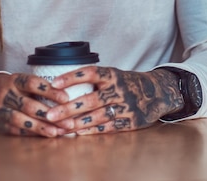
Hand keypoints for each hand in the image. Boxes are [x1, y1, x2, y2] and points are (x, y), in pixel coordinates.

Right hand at [0, 73, 71, 136]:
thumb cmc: (10, 88)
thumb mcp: (19, 81)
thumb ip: (37, 88)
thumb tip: (65, 97)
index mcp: (13, 80)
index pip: (32, 83)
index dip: (49, 91)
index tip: (65, 98)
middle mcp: (5, 94)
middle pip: (28, 105)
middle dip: (49, 114)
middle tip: (67, 121)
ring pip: (20, 120)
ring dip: (40, 127)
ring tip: (56, 132)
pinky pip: (15, 131)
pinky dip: (30, 134)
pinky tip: (44, 136)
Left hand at [44, 67, 183, 134]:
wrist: (156, 92)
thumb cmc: (126, 83)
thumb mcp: (113, 75)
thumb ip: (94, 80)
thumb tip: (63, 84)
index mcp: (112, 74)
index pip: (89, 73)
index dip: (71, 77)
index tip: (54, 83)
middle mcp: (118, 89)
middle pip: (90, 99)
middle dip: (68, 108)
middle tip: (50, 113)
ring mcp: (125, 106)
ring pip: (97, 116)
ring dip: (77, 122)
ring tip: (60, 126)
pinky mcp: (131, 121)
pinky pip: (108, 127)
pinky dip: (92, 130)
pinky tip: (78, 132)